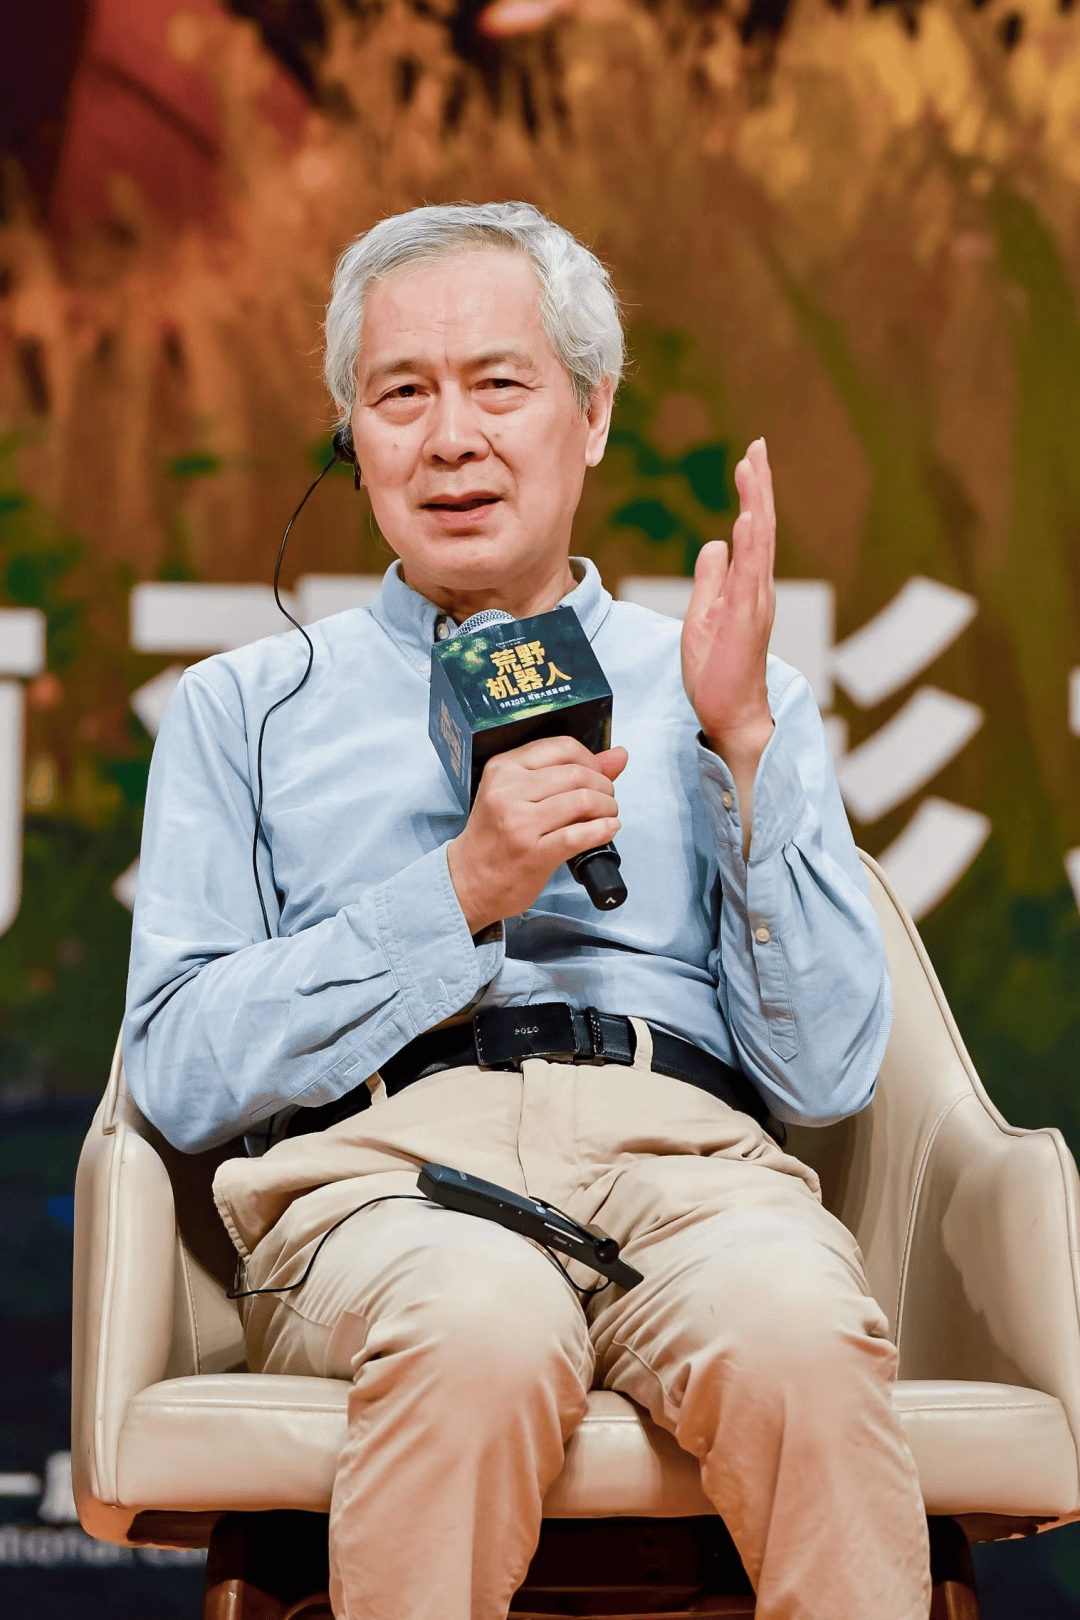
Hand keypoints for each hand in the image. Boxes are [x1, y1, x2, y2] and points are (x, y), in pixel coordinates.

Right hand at [447, 737, 627, 933]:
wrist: (468, 880)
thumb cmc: (495, 836)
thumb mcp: (518, 794)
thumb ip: (567, 771)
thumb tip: (618, 755)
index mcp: (503, 768)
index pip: (562, 747)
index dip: (592, 760)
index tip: (598, 776)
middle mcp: (508, 790)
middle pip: (577, 773)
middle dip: (604, 786)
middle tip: (607, 800)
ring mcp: (519, 823)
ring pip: (583, 800)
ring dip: (607, 808)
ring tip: (607, 816)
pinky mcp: (533, 853)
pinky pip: (579, 835)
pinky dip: (603, 830)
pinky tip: (608, 830)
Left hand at [681, 438, 775, 851]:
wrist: (730, 714)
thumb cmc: (718, 671)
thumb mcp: (704, 615)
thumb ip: (712, 580)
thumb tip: (716, 544)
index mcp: (748, 587)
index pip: (753, 532)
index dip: (752, 494)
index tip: (748, 459)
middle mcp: (758, 590)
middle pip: (762, 528)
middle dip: (759, 486)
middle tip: (756, 447)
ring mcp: (755, 605)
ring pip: (761, 545)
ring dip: (757, 504)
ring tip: (752, 468)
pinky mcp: (746, 622)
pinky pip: (750, 578)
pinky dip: (752, 547)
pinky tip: (748, 519)